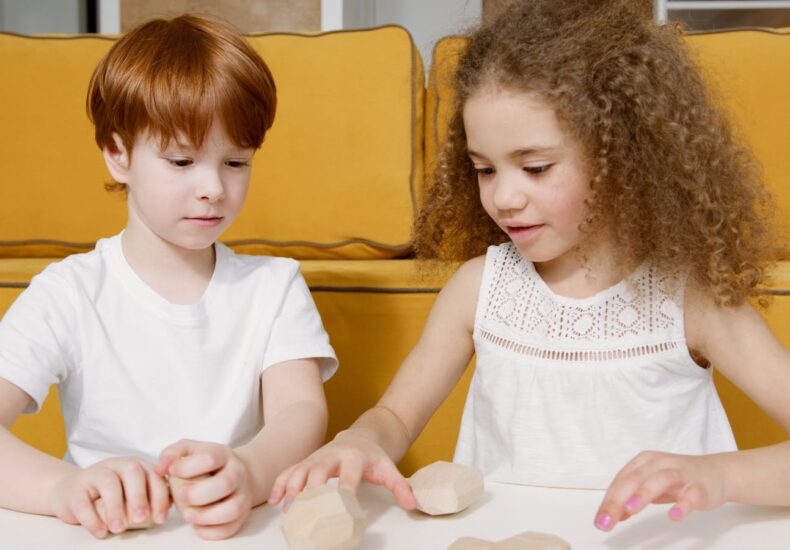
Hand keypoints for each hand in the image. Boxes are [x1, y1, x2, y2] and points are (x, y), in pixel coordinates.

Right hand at [50, 456, 169, 537]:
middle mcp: (117, 465)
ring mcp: (94, 474)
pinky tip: (101, 532)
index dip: (159, 496)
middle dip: (139, 496)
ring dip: (115, 507)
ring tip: (119, 529)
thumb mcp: (133, 494)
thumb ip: (151, 497)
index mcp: (136, 465)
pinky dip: (92, 519)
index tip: (161, 519)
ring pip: (108, 483)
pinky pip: (82, 501)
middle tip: (141, 519)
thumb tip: (170, 505)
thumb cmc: (112, 496)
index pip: (153, 476)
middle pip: (132, 472)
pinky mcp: (75, 489)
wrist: (71, 492)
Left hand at [156, 439, 252, 539]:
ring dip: (206, 516)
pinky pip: (229, 528)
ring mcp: (242, 495)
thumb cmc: (205, 463)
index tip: (171, 472)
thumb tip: (160, 469)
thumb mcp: (189, 450)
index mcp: (223, 455)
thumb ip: (171, 454)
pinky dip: (210, 531)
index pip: (210, 459)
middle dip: (197, 494)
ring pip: (233, 509)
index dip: (186, 467)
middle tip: (180, 496)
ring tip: (187, 515)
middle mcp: (237, 474)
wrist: (235, 473)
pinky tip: (196, 524)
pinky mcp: (241, 516)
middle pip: (225, 484)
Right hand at [268, 430, 416, 510]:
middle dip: (311, 489)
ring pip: (299, 471)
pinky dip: (280, 485)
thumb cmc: (372, 458)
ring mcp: (316, 458)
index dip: (344, 489)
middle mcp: (331, 455)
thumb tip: (412, 504)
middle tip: (305, 509)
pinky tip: (275, 501)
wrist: (359, 438)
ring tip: (287, 510)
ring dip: (292, 489)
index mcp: (353, 457)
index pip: (348, 475)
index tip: (342, 506)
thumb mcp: (389, 469)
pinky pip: (289, 471)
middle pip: (318, 471)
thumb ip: (400, 487)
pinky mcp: (306, 462)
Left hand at [594, 451, 728, 530]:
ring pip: (660, 480)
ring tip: (630, 509)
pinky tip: (674, 515)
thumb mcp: (650, 486)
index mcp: (643, 462)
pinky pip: (691, 495)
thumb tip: (612, 514)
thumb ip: (631, 497)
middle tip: (607, 520)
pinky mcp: (699, 487)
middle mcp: (659, 464)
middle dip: (618, 500)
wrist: (715, 473)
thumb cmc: (677, 480)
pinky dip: (683, 505)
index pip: (621, 481)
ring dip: (643, 494)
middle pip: (635, 479)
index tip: (600, 521)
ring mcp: (680, 474)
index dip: (609, 501)